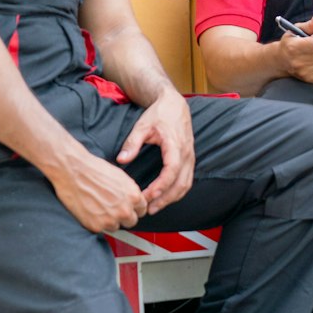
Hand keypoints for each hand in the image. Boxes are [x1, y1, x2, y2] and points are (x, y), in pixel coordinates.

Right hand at [50, 146, 149, 233]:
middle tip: (112, 209)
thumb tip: (131, 200)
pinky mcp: (95, 226)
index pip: (142, 210)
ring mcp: (110, 220)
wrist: (72, 170)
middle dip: (123, 216)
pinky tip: (90, 209)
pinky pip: (100, 229)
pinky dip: (95, 222)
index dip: (134, 208)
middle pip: (131, 221)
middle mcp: (124, 210)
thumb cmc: (93, 169)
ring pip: (115, 227)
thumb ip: (129, 192)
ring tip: (98, 207)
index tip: (128, 208)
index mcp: (133, 196)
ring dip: (109, 220)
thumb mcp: (120, 177)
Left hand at [116, 87, 194, 213]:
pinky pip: (187, 180)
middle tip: (148, 209)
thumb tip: (121, 160)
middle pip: (181, 183)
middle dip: (166, 199)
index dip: (161, 186)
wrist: (174, 104)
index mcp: (175, 144)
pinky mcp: (189, 159)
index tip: (148, 196)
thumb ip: (132, 143)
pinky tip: (163, 198)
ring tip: (154, 207)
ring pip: (186, 185)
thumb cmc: (159, 113)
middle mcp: (187, 153)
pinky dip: (176, 192)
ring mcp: (190, 157)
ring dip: (172, 198)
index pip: (172, 170)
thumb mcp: (142, 125)